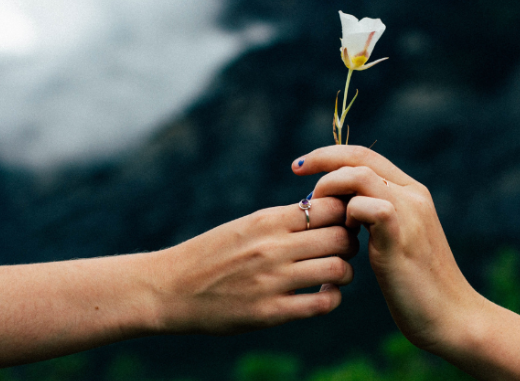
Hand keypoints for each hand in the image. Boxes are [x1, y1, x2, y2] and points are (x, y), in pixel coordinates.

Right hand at [150, 197, 358, 334]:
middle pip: (340, 237)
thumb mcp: (245, 225)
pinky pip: (322, 304)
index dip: (345, 214)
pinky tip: (323, 294)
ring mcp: (272, 281)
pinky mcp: (270, 312)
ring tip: (334, 273)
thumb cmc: (211, 254)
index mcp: (267, 221)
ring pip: (338, 270)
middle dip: (350, 242)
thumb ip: (282, 220)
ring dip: (345, 272)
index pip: (330, 207)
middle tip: (344, 248)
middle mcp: (273, 248)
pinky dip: (332, 298)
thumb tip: (323, 209)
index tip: (342, 222)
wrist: (169, 288)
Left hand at [293, 146, 482, 353]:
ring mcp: (410, 213)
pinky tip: (346, 235)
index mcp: (412, 192)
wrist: (451, 316)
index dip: (331, 155)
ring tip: (319, 212)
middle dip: (322, 160)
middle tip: (297, 171)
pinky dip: (347, 215)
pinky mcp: (401, 237)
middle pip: (360, 157)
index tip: (302, 165)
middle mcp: (413, 195)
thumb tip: (342, 208)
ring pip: (360, 175)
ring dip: (330, 188)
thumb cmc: (417, 285)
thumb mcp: (395, 241)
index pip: (366, 156)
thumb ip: (374, 219)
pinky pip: (367, 206)